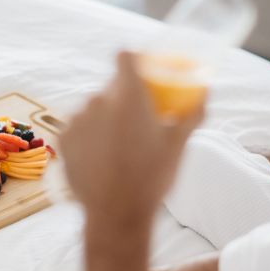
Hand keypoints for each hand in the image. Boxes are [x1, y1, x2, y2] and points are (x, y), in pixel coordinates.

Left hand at [60, 51, 204, 221]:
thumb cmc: (151, 178)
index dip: (133, 61)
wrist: (116, 214)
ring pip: (93, 107)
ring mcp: (77, 119)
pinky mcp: (63, 138)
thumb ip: (192, 114)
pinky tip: (100, 155)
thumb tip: (205, 94)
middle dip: (124, 98)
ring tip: (118, 145)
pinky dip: (89, 133)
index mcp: (128, 96)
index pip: (124, 56)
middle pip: (111, 86)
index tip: (141, 74)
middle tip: (136, 122)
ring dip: (104, 117)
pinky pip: (78, 125)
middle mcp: (98, 100)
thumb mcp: (178, 145)